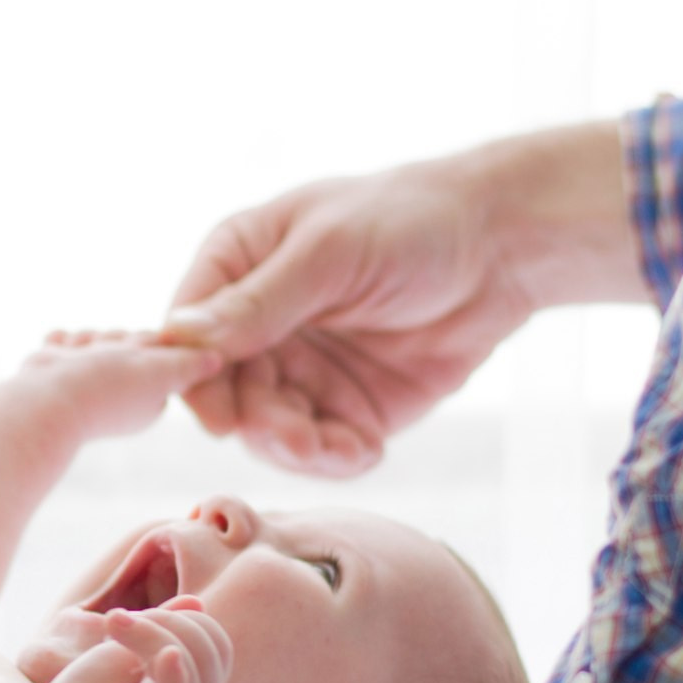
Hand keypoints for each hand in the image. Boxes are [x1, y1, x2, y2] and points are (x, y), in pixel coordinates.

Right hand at [14, 330, 222, 442]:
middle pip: (120, 345)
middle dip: (105, 341)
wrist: (41, 405)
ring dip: (80, 342)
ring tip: (69, 354)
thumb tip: (217, 360)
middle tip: (93, 353)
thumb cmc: (102, 386)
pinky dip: (58, 345)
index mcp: (149, 398)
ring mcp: (84, 391)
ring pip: (91, 344)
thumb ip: (186, 364)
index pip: (152, 349)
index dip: (137, 341)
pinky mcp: (55, 383)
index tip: (125, 349)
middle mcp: (120, 398)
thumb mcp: (156, 368)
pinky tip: (53, 348)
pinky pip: (62, 349)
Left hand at [16, 599, 228, 682]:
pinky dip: (177, 680)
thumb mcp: (120, 658)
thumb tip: (195, 603)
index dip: (187, 619)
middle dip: (172, 622)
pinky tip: (165, 655)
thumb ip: (158, 634)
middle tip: (117, 620)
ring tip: (113, 625)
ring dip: (156, 635)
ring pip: (196, 677)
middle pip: (213, 657)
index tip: (135, 615)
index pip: (217, 648)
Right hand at [161, 121, 639, 476]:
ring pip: (270, 431)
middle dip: (255, 422)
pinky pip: (323, 450)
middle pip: (226, 393)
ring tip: (334, 449)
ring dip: (296, 448)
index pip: (189, 332)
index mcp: (236, 267)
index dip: (195, 375)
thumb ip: (259, 301)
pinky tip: (364, 451)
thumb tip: (180, 337)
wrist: (502, 249)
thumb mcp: (328, 252)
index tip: (217, 412)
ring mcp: (300, 370)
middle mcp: (259, 325)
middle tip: (290, 438)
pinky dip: (336, 460)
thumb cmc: (409, 222)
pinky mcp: (346, 408)